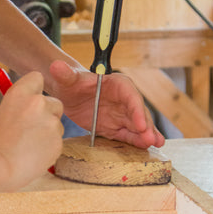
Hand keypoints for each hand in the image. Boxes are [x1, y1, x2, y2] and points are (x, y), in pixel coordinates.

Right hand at [0, 71, 63, 190]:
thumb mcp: (1, 115)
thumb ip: (19, 108)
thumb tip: (28, 110)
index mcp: (20, 93)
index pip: (37, 78)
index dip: (35, 91)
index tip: (29, 101)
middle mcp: (38, 103)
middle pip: (55, 103)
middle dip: (48, 114)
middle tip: (31, 130)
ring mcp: (51, 123)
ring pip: (57, 126)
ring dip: (48, 134)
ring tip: (26, 148)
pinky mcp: (58, 143)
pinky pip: (57, 144)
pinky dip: (48, 150)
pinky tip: (31, 158)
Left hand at [49, 60, 163, 148]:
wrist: (68, 93)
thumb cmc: (71, 82)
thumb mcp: (68, 79)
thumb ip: (65, 74)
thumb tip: (56, 65)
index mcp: (117, 84)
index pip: (131, 96)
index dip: (137, 110)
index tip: (141, 124)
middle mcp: (124, 99)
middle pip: (138, 112)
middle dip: (146, 126)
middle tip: (151, 140)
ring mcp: (121, 114)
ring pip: (137, 125)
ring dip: (146, 135)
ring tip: (156, 144)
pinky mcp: (115, 126)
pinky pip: (128, 134)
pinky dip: (136, 141)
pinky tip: (145, 147)